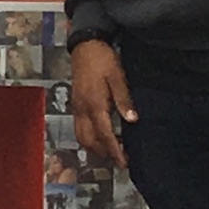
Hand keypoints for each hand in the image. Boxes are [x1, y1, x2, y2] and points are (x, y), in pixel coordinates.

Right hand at [68, 38, 131, 163]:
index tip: (125, 162)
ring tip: (112, 151)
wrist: (84, 46)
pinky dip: (89, 139)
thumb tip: (132, 120)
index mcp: (94, 104)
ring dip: (95, 148)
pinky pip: (79, 129)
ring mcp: (76, 108)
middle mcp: (82, 109)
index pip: (104, 134)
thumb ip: (124, 99)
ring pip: (81, 137)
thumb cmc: (104, 60)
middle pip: (89, 140)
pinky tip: (100, 137)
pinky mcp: (75, 105)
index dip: (115, 150)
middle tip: (121, 160)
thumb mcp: (118, 77)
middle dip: (104, 153)